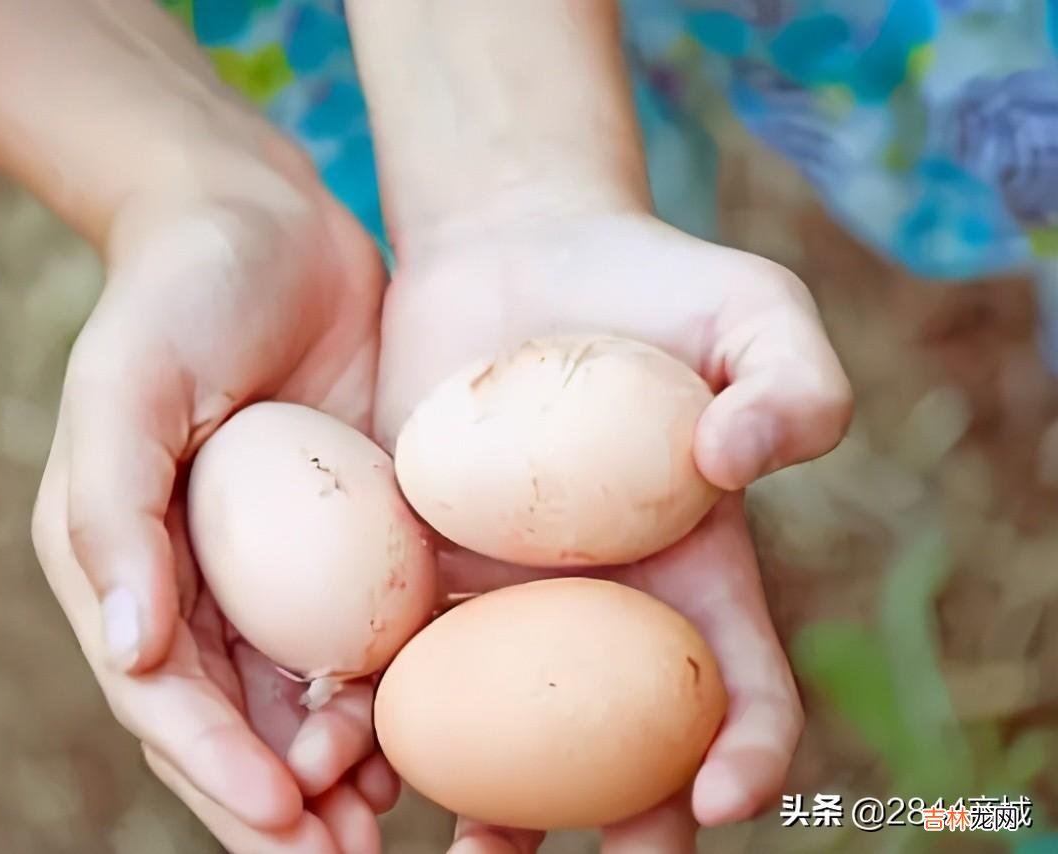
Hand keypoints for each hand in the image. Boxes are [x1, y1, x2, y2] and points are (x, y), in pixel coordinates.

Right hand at [32, 151, 394, 852]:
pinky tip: (434, 733)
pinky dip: (392, 695)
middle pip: (232, 721)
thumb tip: (127, 650)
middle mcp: (197, 582)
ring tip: (389, 827)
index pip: (161, 691)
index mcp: (124, 561)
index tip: (278, 816)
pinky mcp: (352, 538)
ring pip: (301, 700)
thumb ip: (111, 510)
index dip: (212, 762)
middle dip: (281, 803)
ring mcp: (278, 568)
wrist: (267, 220)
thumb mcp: (124, 381)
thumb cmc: (179, 291)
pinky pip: (367, 637)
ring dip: (340, 773)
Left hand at [373, 209, 852, 852]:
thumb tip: (737, 460)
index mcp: (693, 575)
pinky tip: (349, 741)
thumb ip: (793, 382)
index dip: (746, 753)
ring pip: (498, 732)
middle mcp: (596, 608)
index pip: (738, 689)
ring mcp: (500, 596)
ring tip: (455, 842)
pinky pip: (401, 654)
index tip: (717, 797)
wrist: (512, 249)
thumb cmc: (650, 280)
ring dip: (481, 801)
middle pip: (613, 749)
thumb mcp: (754, 310)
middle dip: (603, 825)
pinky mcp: (414, 565)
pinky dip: (381, 710)